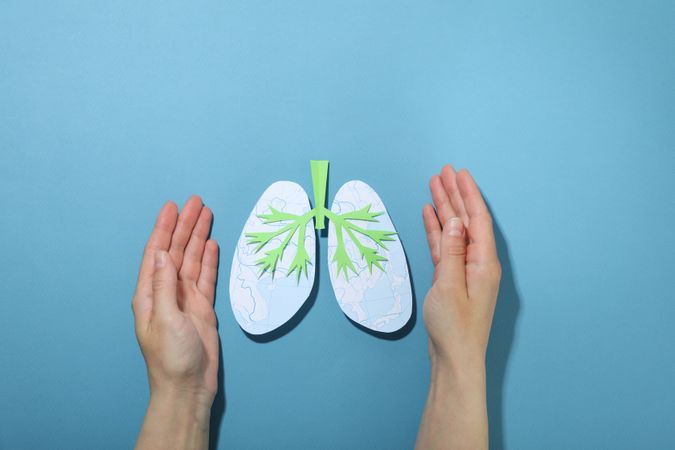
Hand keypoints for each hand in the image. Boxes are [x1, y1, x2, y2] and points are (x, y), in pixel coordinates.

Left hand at [132, 196, 219, 449]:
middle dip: (185, 226)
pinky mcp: (202, 308)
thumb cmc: (171, 356)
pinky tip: (211, 245)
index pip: (157, 253)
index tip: (172, 206)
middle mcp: (167, 291)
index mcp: (151, 293)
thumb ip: (165, 285)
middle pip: (176, 250)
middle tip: (196, 201)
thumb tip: (162, 254)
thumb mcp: (166, 319)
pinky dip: (208, 260)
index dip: (164, 228)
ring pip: (192, 260)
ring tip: (207, 215)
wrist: (188, 386)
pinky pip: (205, 277)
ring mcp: (186, 299)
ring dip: (198, 237)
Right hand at [422, 165, 500, 372]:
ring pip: (453, 231)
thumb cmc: (454, 327)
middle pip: (466, 220)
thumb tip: (452, 221)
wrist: (454, 357)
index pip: (477, 219)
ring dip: (445, 208)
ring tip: (434, 186)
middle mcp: (478, 262)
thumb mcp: (449, 286)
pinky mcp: (452, 278)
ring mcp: (465, 270)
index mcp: (484, 263)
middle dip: (456, 195)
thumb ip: (451, 251)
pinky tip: (431, 216)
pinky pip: (445, 246)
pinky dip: (437, 230)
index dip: (468, 194)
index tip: (459, 173)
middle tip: (444, 171)